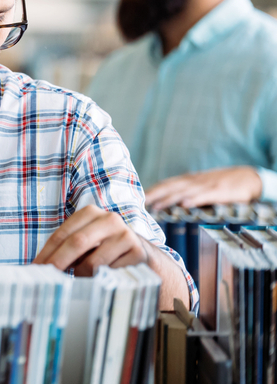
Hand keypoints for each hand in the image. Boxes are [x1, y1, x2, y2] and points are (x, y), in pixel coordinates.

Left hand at [33, 204, 148, 275]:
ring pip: (94, 262)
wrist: (141, 255)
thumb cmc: (103, 249)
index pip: (62, 234)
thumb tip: (41, 267)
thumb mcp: (85, 242)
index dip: (47, 253)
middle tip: (47, 279)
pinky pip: (112, 274)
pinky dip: (102, 280)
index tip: (36, 269)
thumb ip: (67, 249)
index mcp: (90, 213)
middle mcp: (109, 219)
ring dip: (83, 275)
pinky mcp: (138, 252)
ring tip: (83, 278)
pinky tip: (104, 279)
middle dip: (59, 262)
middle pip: (77, 242)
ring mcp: (125, 234)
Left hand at [144, 166, 262, 209]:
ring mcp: (205, 186)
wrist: (248, 177)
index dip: (150, 190)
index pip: (164, 184)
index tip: (135, 198)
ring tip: (155, 206)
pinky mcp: (219, 192)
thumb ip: (186, 192)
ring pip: (183, 192)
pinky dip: (194, 200)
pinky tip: (185, 205)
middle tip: (137, 203)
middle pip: (168, 187)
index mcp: (187, 181)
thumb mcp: (201, 186)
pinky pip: (204, 196)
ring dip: (168, 199)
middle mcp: (193, 181)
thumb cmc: (221, 184)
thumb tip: (167, 203)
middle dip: (153, 194)